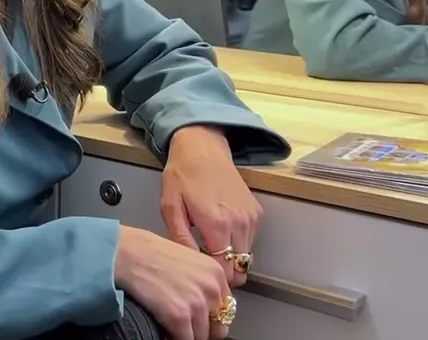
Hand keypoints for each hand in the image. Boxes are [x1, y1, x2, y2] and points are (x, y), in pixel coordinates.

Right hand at [115, 225, 232, 339]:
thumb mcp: (185, 259)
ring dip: (186, 334)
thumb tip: (201, 302)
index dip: (210, 316)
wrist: (125, 252)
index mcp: (215, 273)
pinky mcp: (179, 316)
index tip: (199, 319)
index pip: (225, 308)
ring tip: (171, 326)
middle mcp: (211, 288)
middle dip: (202, 329)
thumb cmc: (146, 251)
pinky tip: (164, 330)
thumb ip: (199, 280)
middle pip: (218, 326)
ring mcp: (197, 304)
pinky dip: (174, 338)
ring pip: (201, 336)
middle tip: (185, 326)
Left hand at [160, 126, 263, 287]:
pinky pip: (251, 241)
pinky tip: (220, 232)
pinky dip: (238, 244)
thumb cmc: (182, 176)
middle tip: (205, 265)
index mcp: (217, 224)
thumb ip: (180, 239)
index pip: (225, 270)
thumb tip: (190, 264)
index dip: (213, 278)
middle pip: (240, 269)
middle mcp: (240, 224)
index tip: (201, 275)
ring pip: (247, 257)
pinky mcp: (257, 213)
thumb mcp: (170, 207)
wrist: (203, 149)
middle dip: (224, 273)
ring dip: (232, 258)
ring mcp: (252, 218)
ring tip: (210, 247)